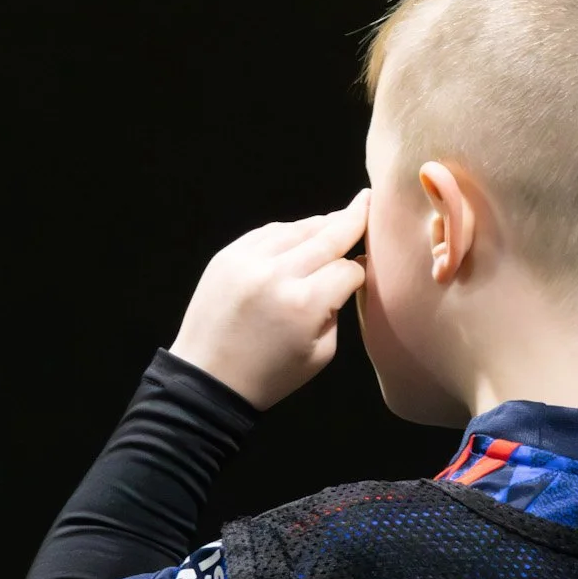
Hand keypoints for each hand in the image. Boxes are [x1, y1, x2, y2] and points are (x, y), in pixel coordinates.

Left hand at [169, 189, 371, 409]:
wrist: (208, 379)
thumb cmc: (272, 374)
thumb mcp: (322, 352)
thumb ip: (337, 308)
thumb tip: (345, 276)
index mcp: (304, 303)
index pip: (348, 269)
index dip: (362, 271)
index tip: (367, 273)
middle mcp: (276, 274)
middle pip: (327, 236)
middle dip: (352, 219)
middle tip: (369, 199)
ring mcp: (247, 260)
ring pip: (296, 229)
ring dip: (321, 225)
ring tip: (338, 220)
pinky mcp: (227, 256)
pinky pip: (267, 233)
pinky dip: (289, 232)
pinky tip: (301, 235)